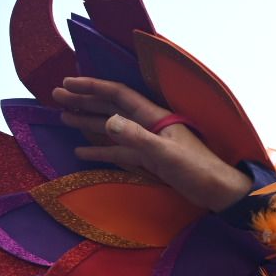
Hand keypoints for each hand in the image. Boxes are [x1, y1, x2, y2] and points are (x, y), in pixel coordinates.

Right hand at [53, 76, 252, 211]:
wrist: (219, 192)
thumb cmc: (197, 170)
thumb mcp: (165, 154)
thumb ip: (136, 138)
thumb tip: (108, 120)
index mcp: (155, 117)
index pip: (119, 95)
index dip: (93, 87)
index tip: (68, 83)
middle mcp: (150, 125)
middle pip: (112, 108)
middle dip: (85, 102)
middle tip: (56, 97)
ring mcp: (150, 143)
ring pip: (113, 129)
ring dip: (89, 123)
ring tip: (63, 118)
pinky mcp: (151, 161)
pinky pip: (120, 152)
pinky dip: (101, 152)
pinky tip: (81, 153)